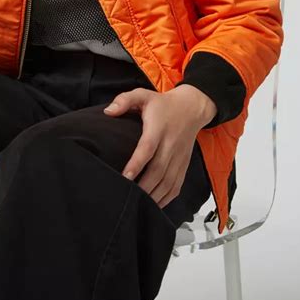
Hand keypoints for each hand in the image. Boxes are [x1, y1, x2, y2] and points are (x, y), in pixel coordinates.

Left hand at [103, 86, 212, 207]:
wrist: (192, 108)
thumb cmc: (163, 104)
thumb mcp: (143, 95)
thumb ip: (124, 100)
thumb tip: (108, 111)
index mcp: (159, 128)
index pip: (148, 148)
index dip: (137, 163)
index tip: (125, 176)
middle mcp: (171, 144)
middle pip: (158, 170)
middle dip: (143, 187)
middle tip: (127, 197)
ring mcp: (179, 157)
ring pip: (168, 182)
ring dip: (153, 196)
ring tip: (137, 205)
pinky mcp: (184, 165)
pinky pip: (176, 186)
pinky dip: (165, 198)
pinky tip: (153, 205)